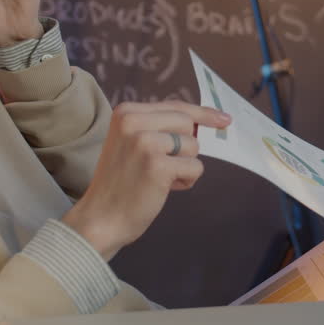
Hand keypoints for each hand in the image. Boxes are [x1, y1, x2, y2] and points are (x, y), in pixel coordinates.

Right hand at [62, 101, 231, 259]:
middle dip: (185, 147)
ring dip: (184, 165)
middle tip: (163, 165)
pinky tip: (164, 189)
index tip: (223, 119)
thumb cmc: (121, 183)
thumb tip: (203, 121)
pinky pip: (195, 168)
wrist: (100, 218)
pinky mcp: (158, 165)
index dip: (202, 114)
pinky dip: (186, 181)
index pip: (175, 106)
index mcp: (126, 112)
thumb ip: (159, 127)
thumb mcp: (131, 142)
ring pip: (193, 145)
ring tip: (159, 178)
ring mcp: (145, 142)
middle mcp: (133, 122)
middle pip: (187, 123)